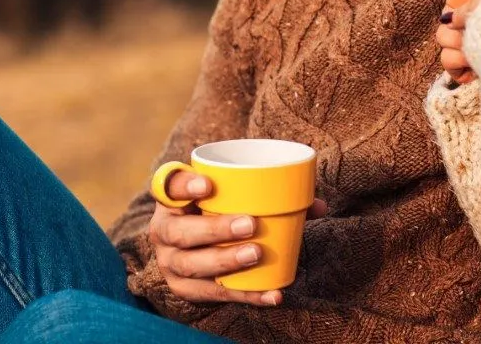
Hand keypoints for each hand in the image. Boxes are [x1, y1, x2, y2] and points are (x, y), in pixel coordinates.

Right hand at [149, 169, 327, 304]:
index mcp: (171, 201)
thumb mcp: (225, 196)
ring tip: (256, 254)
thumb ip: (264, 192)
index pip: (168, 187)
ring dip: (226, 262)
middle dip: (215, 229)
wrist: (190, 247)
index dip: (184, 186)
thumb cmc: (214, 212)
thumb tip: (317, 205)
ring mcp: (171, 264)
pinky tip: (271, 295)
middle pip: (181, 233)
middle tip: (250, 224)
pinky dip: (246, 295)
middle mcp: (163, 232)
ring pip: (193, 266)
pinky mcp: (186, 290)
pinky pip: (215, 295)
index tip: (209, 184)